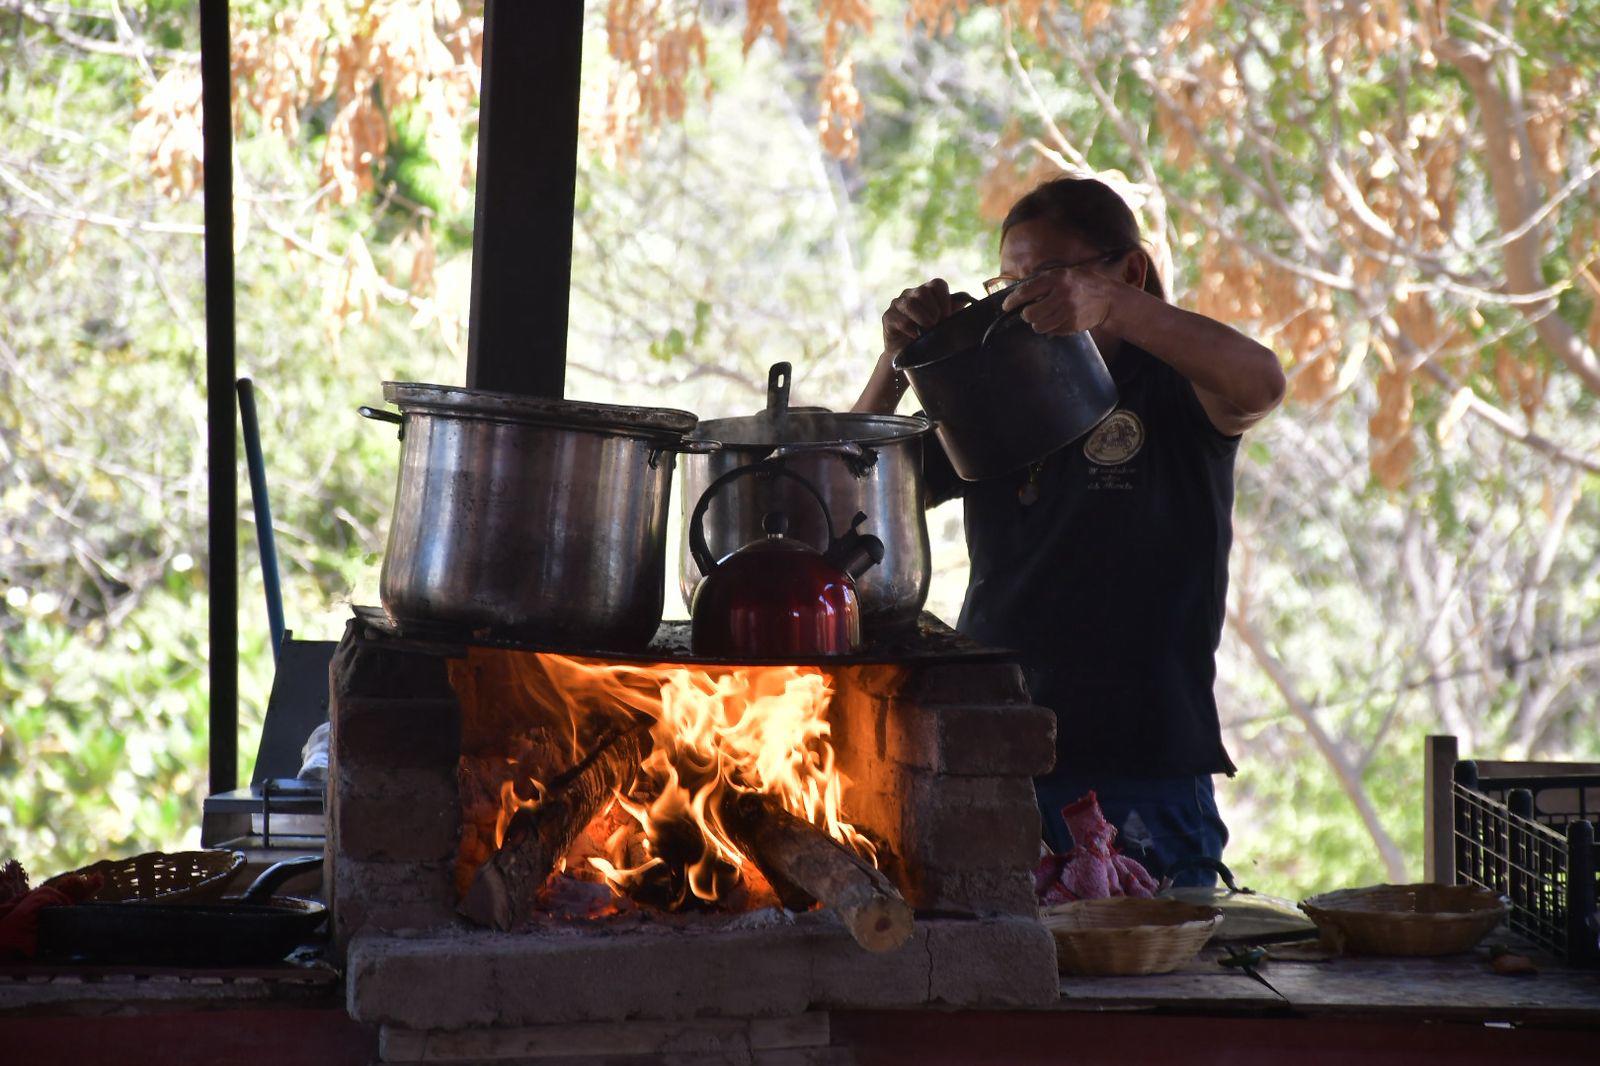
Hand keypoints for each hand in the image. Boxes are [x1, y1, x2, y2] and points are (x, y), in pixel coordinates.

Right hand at [880, 278, 970, 359]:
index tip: (947, 316)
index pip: (937, 284)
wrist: (906, 355)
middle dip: (933, 309)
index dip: (944, 299)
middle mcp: (910, 294)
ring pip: (910, 303)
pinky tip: (915, 336)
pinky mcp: (887, 317)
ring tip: (928, 328)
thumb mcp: (943, 323)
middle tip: (937, 324)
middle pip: (923, 291)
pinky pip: (899, 319)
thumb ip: (953, 311)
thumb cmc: (926, 336)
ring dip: (922, 317)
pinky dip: (909, 328)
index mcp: (926, 292)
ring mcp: (897, 304)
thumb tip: (966, 301)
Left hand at [1000, 267, 1117, 336]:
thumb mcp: (1064, 274)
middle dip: (1026, 315)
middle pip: (1029, 314)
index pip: (1026, 291)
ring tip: (1044, 317)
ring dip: (1037, 323)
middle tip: (1029, 312)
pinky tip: (1058, 319)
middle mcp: (1061, 294)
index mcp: (1057, 278)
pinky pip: (1052, 331)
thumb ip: (1044, 281)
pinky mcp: (1072, 324)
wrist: (1108, 298)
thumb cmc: (1082, 284)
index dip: (1012, 301)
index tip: (1005, 306)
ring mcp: (1068, 311)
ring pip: (1038, 326)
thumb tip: (1019, 292)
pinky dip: (1051, 328)